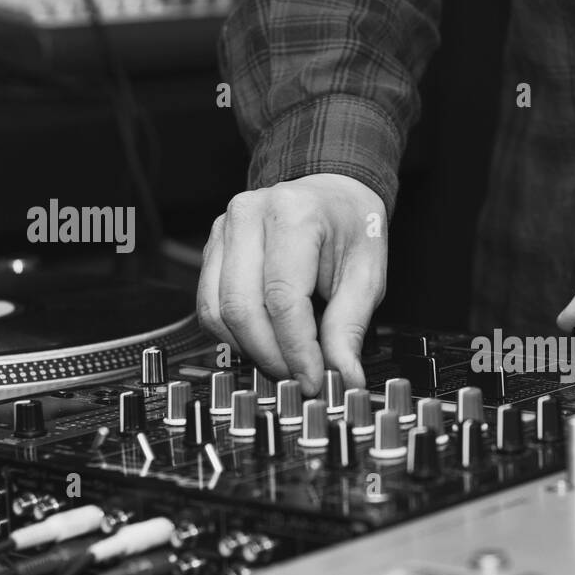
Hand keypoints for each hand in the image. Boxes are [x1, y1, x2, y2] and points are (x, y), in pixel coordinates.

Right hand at [196, 174, 386, 391]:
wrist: (334, 195)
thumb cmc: (352, 229)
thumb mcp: (366, 276)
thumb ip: (350, 328)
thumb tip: (344, 375)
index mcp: (294, 214)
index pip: (282, 298)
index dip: (295, 349)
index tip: (312, 379)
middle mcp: (249, 215)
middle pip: (242, 307)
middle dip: (270, 355)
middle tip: (297, 378)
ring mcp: (224, 229)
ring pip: (216, 311)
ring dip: (248, 350)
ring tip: (283, 364)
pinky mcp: (212, 247)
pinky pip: (208, 305)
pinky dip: (232, 335)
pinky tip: (262, 344)